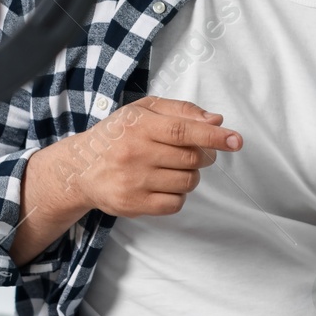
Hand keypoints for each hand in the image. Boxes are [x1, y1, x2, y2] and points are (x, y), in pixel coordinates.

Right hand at [45, 95, 241, 218]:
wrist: (79, 168)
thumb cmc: (117, 135)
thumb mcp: (142, 110)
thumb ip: (181, 111)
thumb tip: (216, 121)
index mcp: (139, 125)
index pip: (184, 131)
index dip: (214, 137)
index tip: (236, 140)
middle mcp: (135, 153)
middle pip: (191, 158)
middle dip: (202, 155)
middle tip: (191, 152)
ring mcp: (133, 181)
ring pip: (187, 182)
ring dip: (190, 175)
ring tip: (171, 167)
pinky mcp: (133, 205)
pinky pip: (175, 203)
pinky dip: (178, 195)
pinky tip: (163, 184)